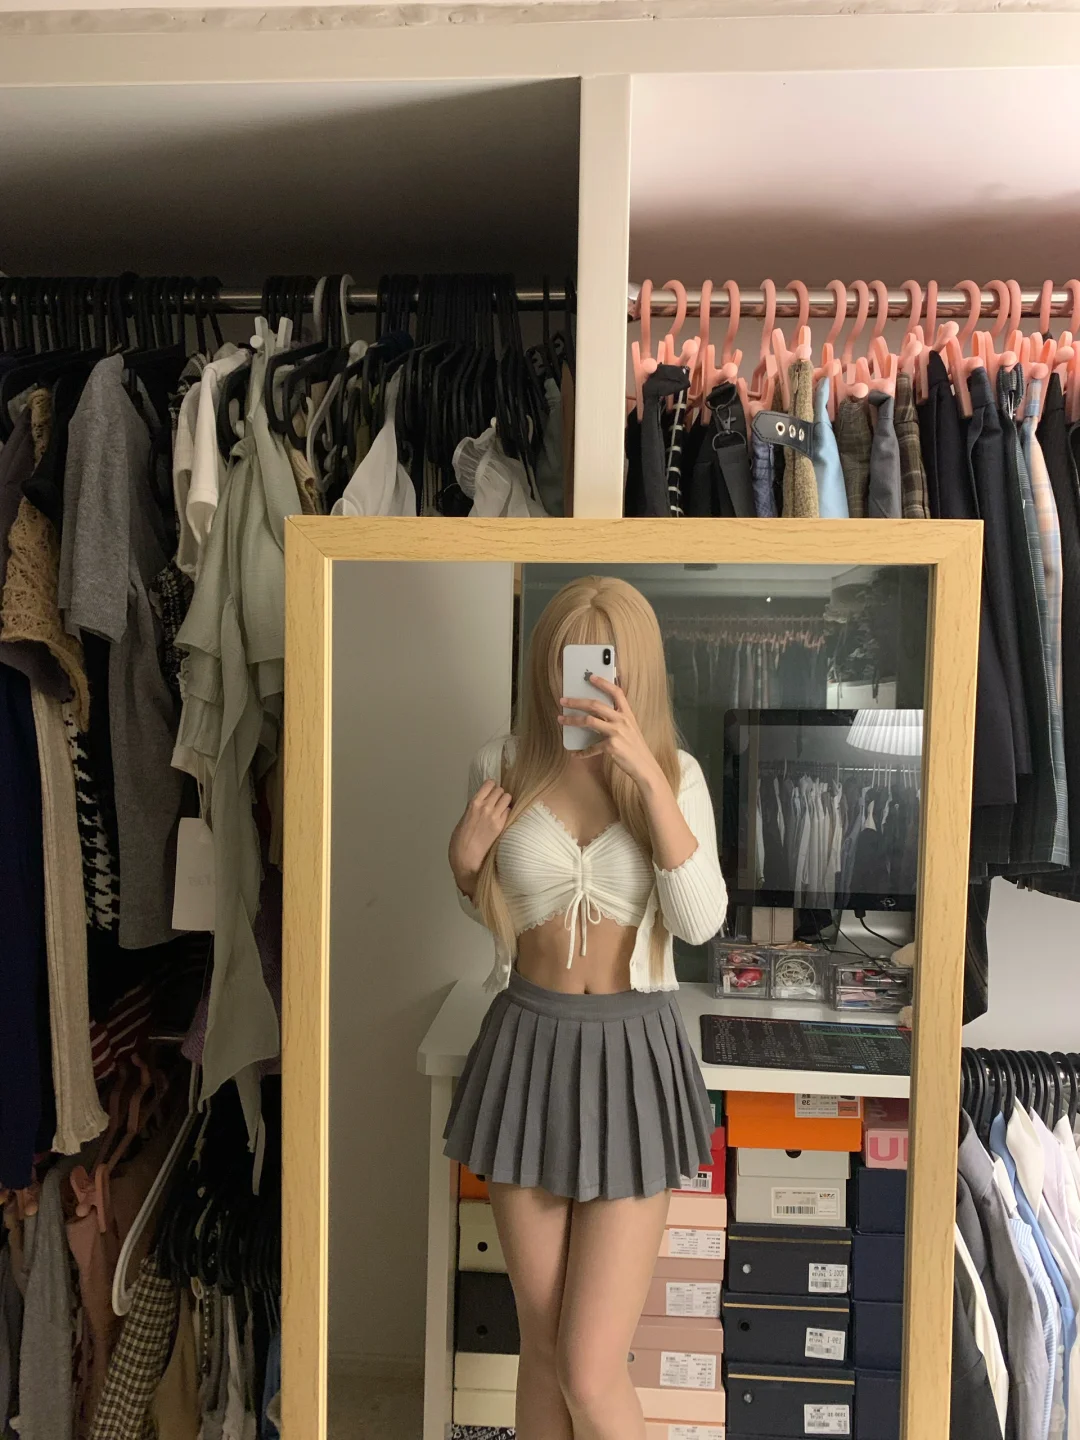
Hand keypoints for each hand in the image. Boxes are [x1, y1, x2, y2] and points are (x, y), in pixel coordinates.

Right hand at [449, 780, 512, 896]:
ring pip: (507, 798)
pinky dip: (507, 812)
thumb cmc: (460, 843)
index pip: (489, 784)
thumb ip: (473, 810)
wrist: (467, 860)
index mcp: (473, 804)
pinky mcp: (502, 826)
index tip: (490, 790)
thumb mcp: (463, 820)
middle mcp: (485, 807)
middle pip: (500, 790)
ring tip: (500, 809)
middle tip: (496, 801)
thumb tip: (481, 805)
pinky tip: (502, 819)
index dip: (491, 787)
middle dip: (498, 794)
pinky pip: (509, 812)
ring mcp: (495, 817)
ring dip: (505, 801)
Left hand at [558, 675, 664, 789]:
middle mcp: (622, 720)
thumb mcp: (630, 728)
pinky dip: (582, 752)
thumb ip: (617, 719)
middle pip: (595, 705)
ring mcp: (616, 733)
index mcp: (627, 714)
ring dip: (572, 720)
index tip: (590, 677)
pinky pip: (592, 747)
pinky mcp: (611, 746)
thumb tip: (596, 713)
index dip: (603, 683)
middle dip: (576, 701)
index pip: (617, 692)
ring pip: (589, 721)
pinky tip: (575, 754)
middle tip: (563, 700)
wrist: (644, 766)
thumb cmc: (635, 747)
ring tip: (561, 719)